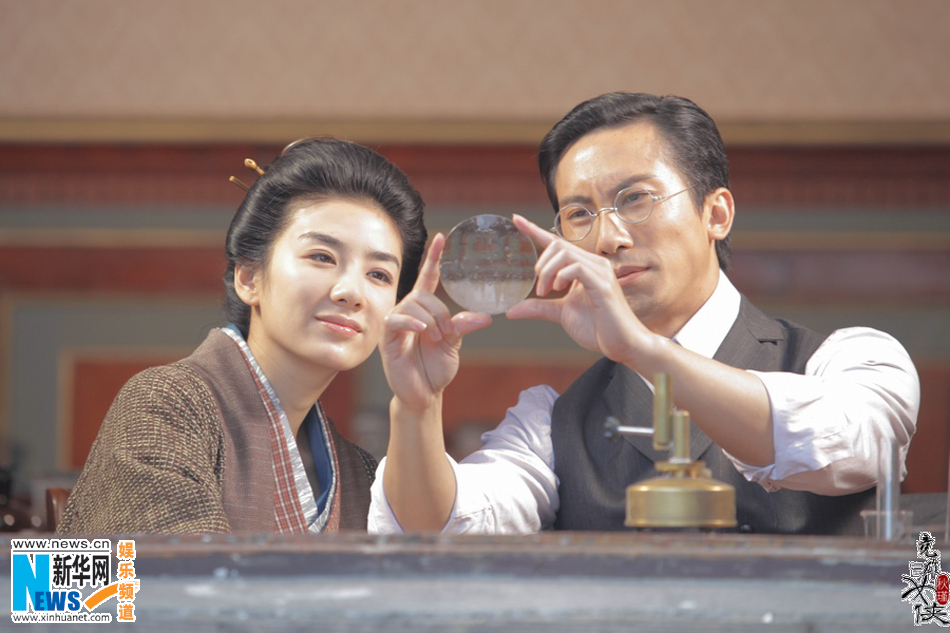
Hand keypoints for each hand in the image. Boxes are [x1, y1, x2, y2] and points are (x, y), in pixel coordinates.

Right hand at [381, 233, 491, 411]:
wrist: (424, 394)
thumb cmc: (436, 367)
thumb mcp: (454, 343)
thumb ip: (463, 326)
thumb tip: (484, 316)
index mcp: (425, 309)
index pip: (428, 277)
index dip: (434, 258)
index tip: (442, 237)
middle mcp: (409, 311)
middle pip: (422, 293)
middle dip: (439, 311)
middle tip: (447, 333)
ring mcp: (397, 324)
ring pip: (412, 304)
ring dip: (430, 319)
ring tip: (436, 338)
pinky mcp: (388, 337)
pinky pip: (397, 320)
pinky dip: (412, 322)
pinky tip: (422, 330)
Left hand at [506, 214, 647, 363]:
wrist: (622, 345)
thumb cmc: (598, 328)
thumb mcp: (561, 314)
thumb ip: (539, 308)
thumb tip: (512, 311)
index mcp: (584, 267)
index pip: (557, 243)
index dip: (534, 230)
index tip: (516, 219)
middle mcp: (594, 264)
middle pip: (558, 245)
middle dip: (542, 265)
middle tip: (540, 290)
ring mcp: (600, 272)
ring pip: (565, 253)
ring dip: (548, 272)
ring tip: (546, 292)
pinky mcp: (603, 284)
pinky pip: (577, 267)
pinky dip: (562, 275)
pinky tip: (558, 289)